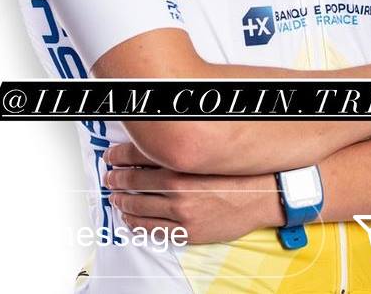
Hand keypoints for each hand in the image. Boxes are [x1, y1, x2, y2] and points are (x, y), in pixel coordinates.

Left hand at [103, 141, 284, 244]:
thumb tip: (152, 138)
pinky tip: (129, 219)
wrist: (261, 194)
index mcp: (179, 162)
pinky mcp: (187, 231)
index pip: (136, 155)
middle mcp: (176, 185)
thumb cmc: (235, 170)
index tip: (110, 156)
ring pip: (139, 206)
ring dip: (122, 201)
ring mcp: (181, 210)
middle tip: (109, 177)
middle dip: (117, 179)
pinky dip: (136, 224)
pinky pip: (153, 229)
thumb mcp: (204, 149)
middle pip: (133, 181)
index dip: (118, 155)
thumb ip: (177, 146)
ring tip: (116, 197)